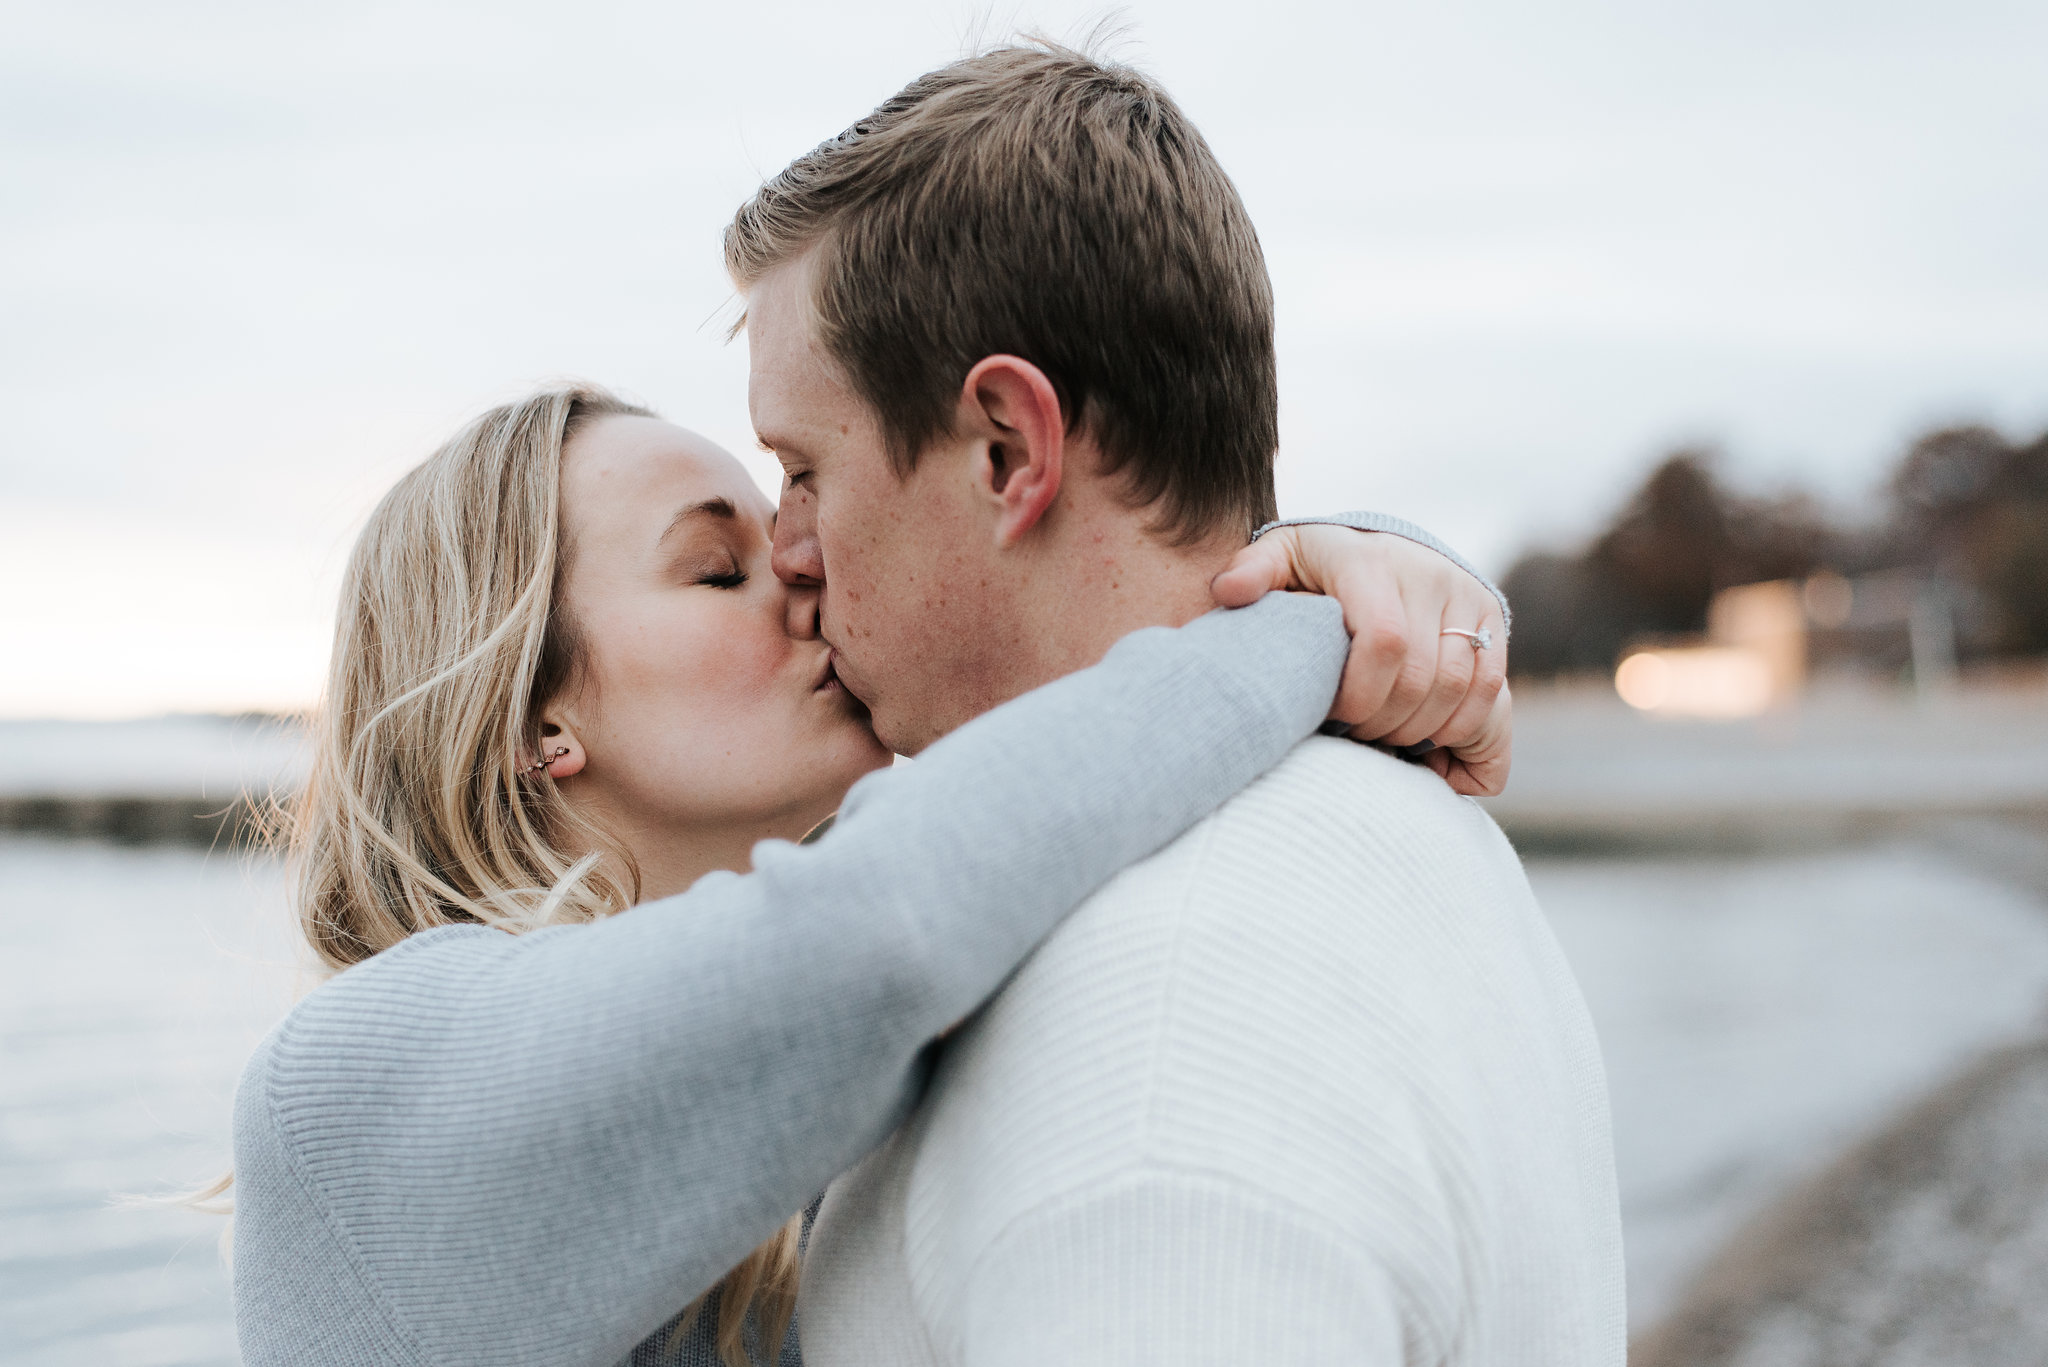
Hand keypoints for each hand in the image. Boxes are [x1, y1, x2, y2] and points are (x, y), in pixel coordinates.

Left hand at [1210, 525, 1511, 795]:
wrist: (1382, 545)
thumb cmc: (1317, 566)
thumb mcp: (1280, 558)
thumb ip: (1252, 573)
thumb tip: (1227, 593)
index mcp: (1370, 563)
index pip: (1385, 641)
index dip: (1361, 695)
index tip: (1335, 717)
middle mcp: (1427, 574)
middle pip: (1420, 676)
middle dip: (1385, 723)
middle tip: (1356, 736)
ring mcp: (1466, 594)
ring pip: (1459, 688)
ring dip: (1421, 729)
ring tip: (1385, 736)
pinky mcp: (1492, 615)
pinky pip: (1490, 689)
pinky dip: (1460, 726)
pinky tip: (1426, 737)